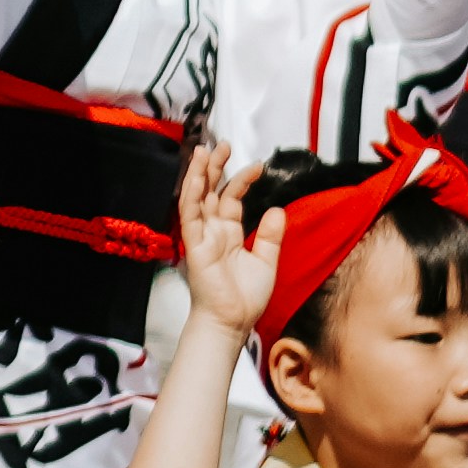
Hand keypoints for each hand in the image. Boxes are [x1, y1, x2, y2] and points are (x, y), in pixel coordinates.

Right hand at [176, 142, 281, 334]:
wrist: (232, 322)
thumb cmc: (244, 299)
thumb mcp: (266, 261)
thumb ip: (271, 236)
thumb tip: (277, 209)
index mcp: (229, 234)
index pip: (231, 199)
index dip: (241, 181)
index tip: (258, 166)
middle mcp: (213, 232)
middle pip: (210, 192)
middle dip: (215, 167)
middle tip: (223, 145)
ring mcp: (202, 237)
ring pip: (196, 198)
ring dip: (199, 174)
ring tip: (206, 151)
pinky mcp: (194, 245)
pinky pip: (190, 215)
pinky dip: (191, 194)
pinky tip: (195, 176)